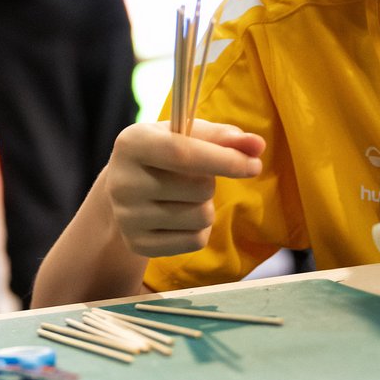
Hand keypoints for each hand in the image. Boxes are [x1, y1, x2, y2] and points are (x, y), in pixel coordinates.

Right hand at [104, 119, 265, 257]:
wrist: (123, 188)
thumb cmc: (162, 154)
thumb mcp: (185, 135)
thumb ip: (223, 137)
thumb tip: (256, 145)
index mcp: (132, 143)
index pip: (183, 154)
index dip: (224, 160)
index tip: (255, 164)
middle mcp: (122, 181)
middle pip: (199, 189)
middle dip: (210, 183)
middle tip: (192, 178)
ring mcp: (127, 216)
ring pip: (200, 217)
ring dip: (206, 207)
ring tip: (185, 197)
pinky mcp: (138, 244)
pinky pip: (194, 241)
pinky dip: (199, 230)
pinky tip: (180, 218)